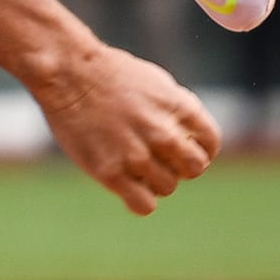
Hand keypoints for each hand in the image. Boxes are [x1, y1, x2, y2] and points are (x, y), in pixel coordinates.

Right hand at [31, 44, 219, 215]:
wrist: (69, 74)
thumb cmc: (110, 74)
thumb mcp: (156, 82)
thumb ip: (179, 109)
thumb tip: (192, 138)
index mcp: (178, 108)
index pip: (210, 143)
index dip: (201, 149)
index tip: (183, 150)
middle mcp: (162, 133)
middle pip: (194, 169)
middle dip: (181, 166)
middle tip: (160, 160)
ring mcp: (137, 155)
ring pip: (167, 187)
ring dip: (155, 180)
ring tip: (135, 167)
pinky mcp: (111, 173)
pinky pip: (144, 205)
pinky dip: (140, 201)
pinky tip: (128, 188)